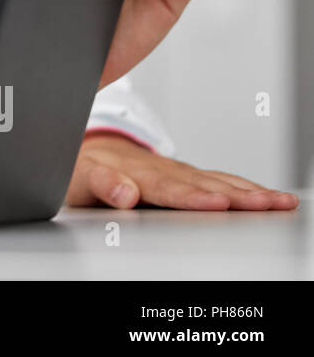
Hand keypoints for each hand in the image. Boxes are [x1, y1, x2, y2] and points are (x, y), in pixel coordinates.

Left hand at [66, 132, 299, 209]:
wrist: (88, 152)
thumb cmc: (82, 170)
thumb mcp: (79, 178)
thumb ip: (100, 184)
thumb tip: (124, 193)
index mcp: (134, 173)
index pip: (166, 188)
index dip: (189, 196)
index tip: (214, 202)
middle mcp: (160, 171)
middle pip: (200, 185)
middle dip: (233, 196)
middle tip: (260, 204)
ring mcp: (177, 173)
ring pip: (217, 182)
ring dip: (248, 192)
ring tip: (276, 201)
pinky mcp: (189, 178)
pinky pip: (222, 182)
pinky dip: (248, 189)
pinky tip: (270, 198)